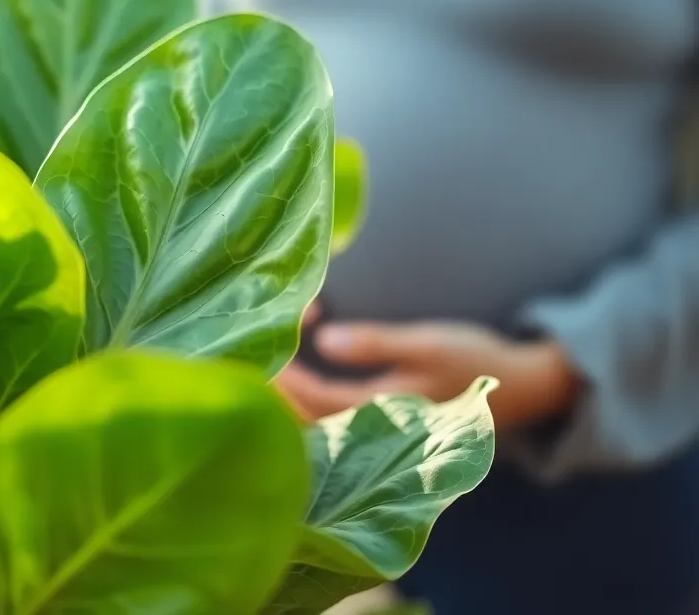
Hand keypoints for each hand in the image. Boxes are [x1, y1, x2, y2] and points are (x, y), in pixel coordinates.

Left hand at [277, 319, 580, 430]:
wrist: (523, 388)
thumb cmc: (474, 360)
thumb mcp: (426, 344)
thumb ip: (374, 344)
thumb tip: (324, 340)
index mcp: (384, 413)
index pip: (315, 399)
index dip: (286, 372)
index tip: (268, 338)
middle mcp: (375, 434)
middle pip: (306, 421)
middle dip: (275, 390)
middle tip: (250, 351)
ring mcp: (379, 436)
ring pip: (316, 425)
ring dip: (289, 396)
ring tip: (269, 359)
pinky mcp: (383, 429)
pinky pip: (333, 423)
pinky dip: (311, 400)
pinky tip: (303, 371)